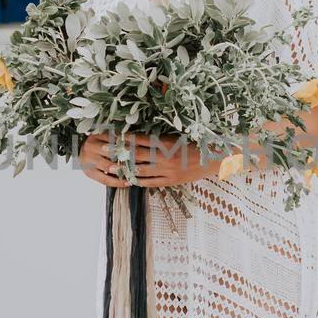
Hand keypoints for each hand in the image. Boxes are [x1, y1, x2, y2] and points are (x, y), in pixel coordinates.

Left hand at [78, 130, 213, 188]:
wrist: (216, 159)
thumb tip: (141, 134)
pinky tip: (129, 180)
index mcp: (167, 142)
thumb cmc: (198, 144)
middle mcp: (165, 157)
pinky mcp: (171, 181)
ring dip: (124, 169)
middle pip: (136, 154)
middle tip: (101, 150)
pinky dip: (139, 181)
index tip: (111, 135)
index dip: (124, 137)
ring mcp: (167, 171)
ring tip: (110, 168)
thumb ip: (161, 137)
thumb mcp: (179, 136)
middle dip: (118, 153)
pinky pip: (150, 183)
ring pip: (140, 171)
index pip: (140, 139)